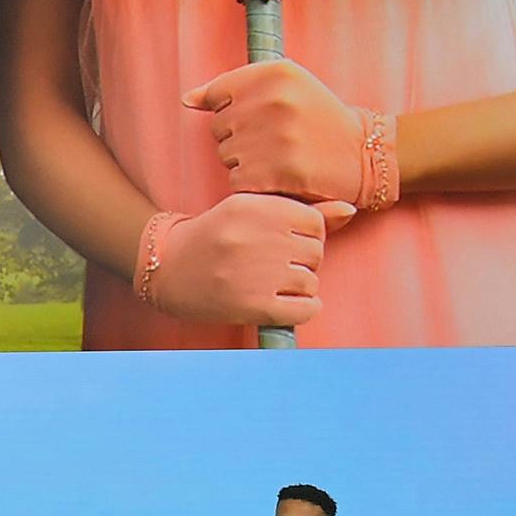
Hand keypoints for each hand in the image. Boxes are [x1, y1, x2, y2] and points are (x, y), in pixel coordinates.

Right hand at [143, 195, 354, 328]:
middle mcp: (254, 236)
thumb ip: (301, 211)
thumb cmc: (214, 236)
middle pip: (315, 252)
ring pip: (311, 281)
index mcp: (253, 205)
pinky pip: (306, 309)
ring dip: (298, 287)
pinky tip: (282, 305)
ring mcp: (254, 272)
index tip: (283, 243)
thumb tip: (351, 209)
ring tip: (270, 284)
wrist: (165, 267)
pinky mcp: (253, 305)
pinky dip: (302, 310)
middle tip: (274, 266)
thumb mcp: (249, 210)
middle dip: (302, 262)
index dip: (304, 235)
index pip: (313, 221)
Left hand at [184, 60, 364, 203]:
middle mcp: (275, 99)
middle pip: (218, 128)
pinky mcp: (281, 170)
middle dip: (240, 138)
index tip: (261, 118)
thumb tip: (187, 100)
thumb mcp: (283, 86)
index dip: (234, 113)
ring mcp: (278, 135)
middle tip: (276, 141)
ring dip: (246, 163)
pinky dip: (254, 185)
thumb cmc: (316, 118)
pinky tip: (279, 177)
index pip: (217, 95)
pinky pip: (238, 181)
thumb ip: (231, 88)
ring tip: (279, 158)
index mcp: (275, 72)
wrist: (364, 153)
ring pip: (226, 156)